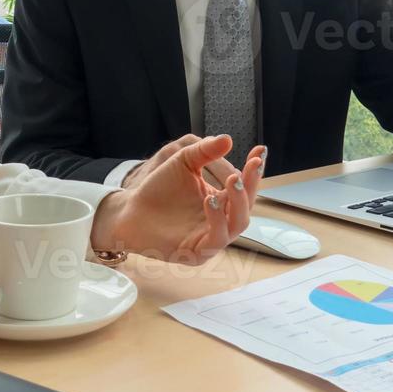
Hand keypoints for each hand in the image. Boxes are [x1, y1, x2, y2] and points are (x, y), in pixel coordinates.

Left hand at [94, 135, 265, 263]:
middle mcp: (222, 221)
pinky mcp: (198, 253)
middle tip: (250, 166)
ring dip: (239, 202)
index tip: (260, 150)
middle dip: (251, 185)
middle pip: (247, 205)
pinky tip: (211, 199)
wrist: (132, 209)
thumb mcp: (183, 162)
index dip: (254, 170)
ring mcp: (211, 238)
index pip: (245, 186)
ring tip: (233, 180)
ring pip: (238, 224)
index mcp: (222, 201)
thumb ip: (204, 151)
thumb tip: (227, 139)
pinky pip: (216, 239)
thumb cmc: (159, 188)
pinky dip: (217, 220)